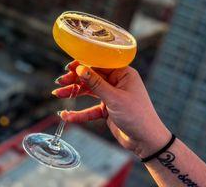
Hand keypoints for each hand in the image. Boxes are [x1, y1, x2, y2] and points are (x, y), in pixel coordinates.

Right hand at [52, 61, 170, 157]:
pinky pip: (91, 109)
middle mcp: (117, 82)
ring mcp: (112, 95)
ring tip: (58, 93)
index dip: (84, 64)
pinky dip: (79, 113)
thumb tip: (80, 68)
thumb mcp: (114, 98)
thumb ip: (96, 84)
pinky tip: (67, 115)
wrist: (147, 141)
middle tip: (60, 82)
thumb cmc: (137, 116)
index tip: (69, 67)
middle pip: (92, 76)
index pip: (100, 63)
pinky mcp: (108, 109)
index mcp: (123, 73)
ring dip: (74, 93)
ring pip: (89, 91)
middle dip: (75, 79)